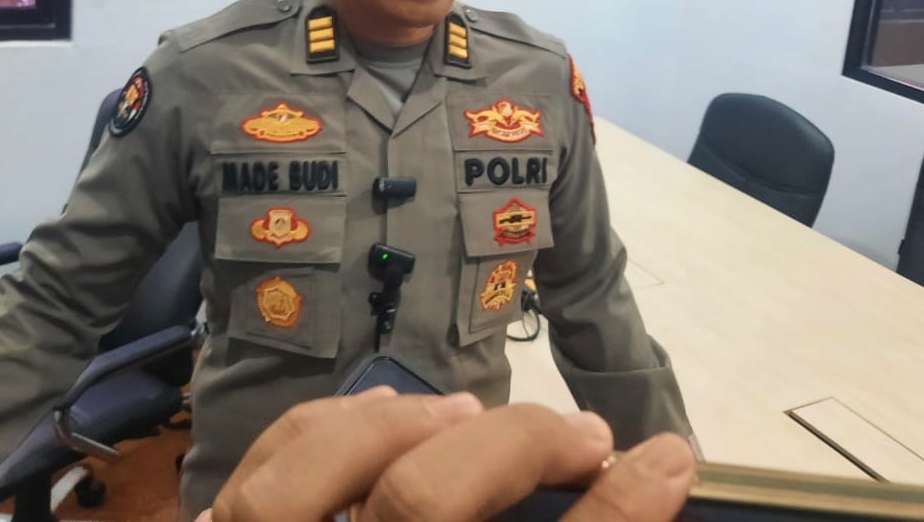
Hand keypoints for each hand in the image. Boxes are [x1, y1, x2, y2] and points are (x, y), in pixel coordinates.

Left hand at [204, 388, 694, 520]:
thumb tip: (622, 515)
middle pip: (418, 507)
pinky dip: (323, 426)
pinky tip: (386, 412)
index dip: (614, 518)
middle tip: (588, 438)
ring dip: (415, 429)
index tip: (669, 464)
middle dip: (515, 448)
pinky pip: (255, 478)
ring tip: (483, 414)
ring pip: (319, 476)